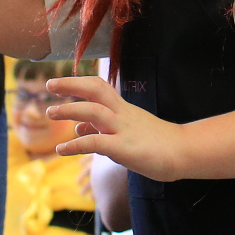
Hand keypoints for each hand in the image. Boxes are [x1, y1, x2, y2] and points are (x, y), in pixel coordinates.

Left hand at [45, 75, 187, 181]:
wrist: (184, 152)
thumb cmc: (158, 142)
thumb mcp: (128, 130)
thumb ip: (102, 127)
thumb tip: (78, 126)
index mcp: (123, 109)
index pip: (99, 87)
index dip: (77, 82)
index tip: (58, 83)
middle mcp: (122, 114)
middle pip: (95, 90)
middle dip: (71, 85)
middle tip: (49, 85)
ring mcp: (123, 130)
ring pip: (93, 111)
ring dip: (69, 110)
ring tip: (50, 112)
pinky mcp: (124, 148)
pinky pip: (96, 142)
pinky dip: (75, 144)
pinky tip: (61, 150)